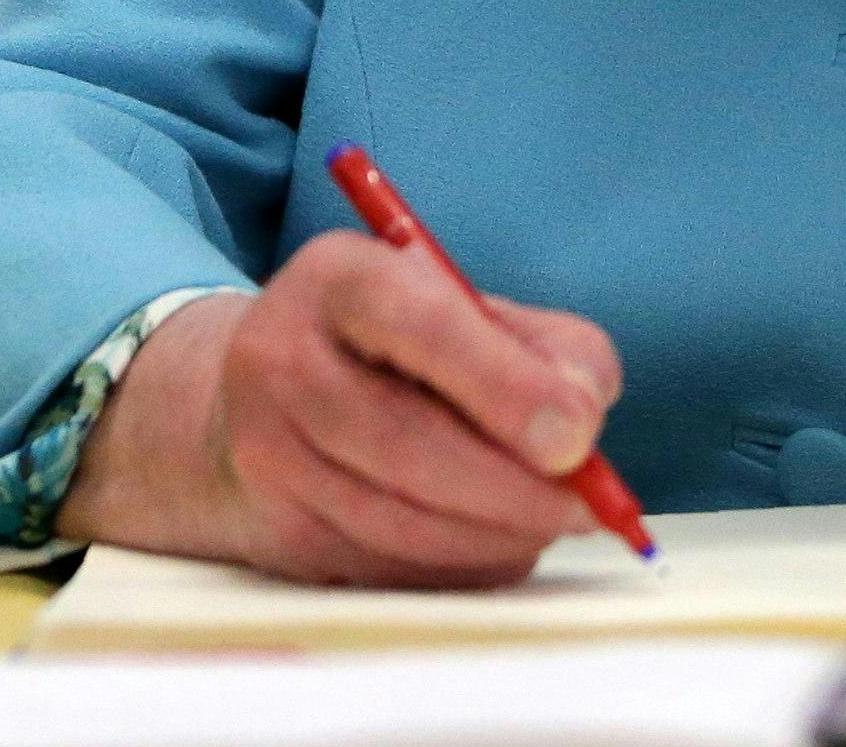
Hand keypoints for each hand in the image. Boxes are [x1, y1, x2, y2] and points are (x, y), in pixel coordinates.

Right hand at [53, 231, 623, 586]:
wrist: (260, 401)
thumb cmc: (399, 351)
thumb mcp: (473, 313)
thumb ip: (552, 350)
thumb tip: (582, 418)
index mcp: (340, 278)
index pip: (419, 322)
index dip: (503, 385)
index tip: (577, 437)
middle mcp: (282, 357)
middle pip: (403, 440)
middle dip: (512, 487)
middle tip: (586, 506)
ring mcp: (266, 451)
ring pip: (396, 520)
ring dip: (493, 537)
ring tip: (546, 522)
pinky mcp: (275, 530)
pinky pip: (385, 568)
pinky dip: (458, 566)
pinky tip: (490, 542)